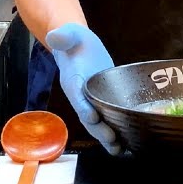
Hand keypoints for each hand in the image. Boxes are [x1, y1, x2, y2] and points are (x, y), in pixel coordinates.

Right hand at [45, 22, 119, 154]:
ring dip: (107, 137)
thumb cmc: (75, 41)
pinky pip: (106, 120)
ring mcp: (90, 102)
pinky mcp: (101, 103)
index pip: (77, 96)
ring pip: (97, 124)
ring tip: (120, 150)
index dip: (83, 106)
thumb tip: (55, 35)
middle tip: (112, 140)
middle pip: (88, 116)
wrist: (76, 48)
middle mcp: (80, 96)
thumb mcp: (70, 34)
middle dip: (99, 129)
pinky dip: (115, 132)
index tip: (92, 116)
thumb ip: (64, 35)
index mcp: (72, 80)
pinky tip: (127, 144)